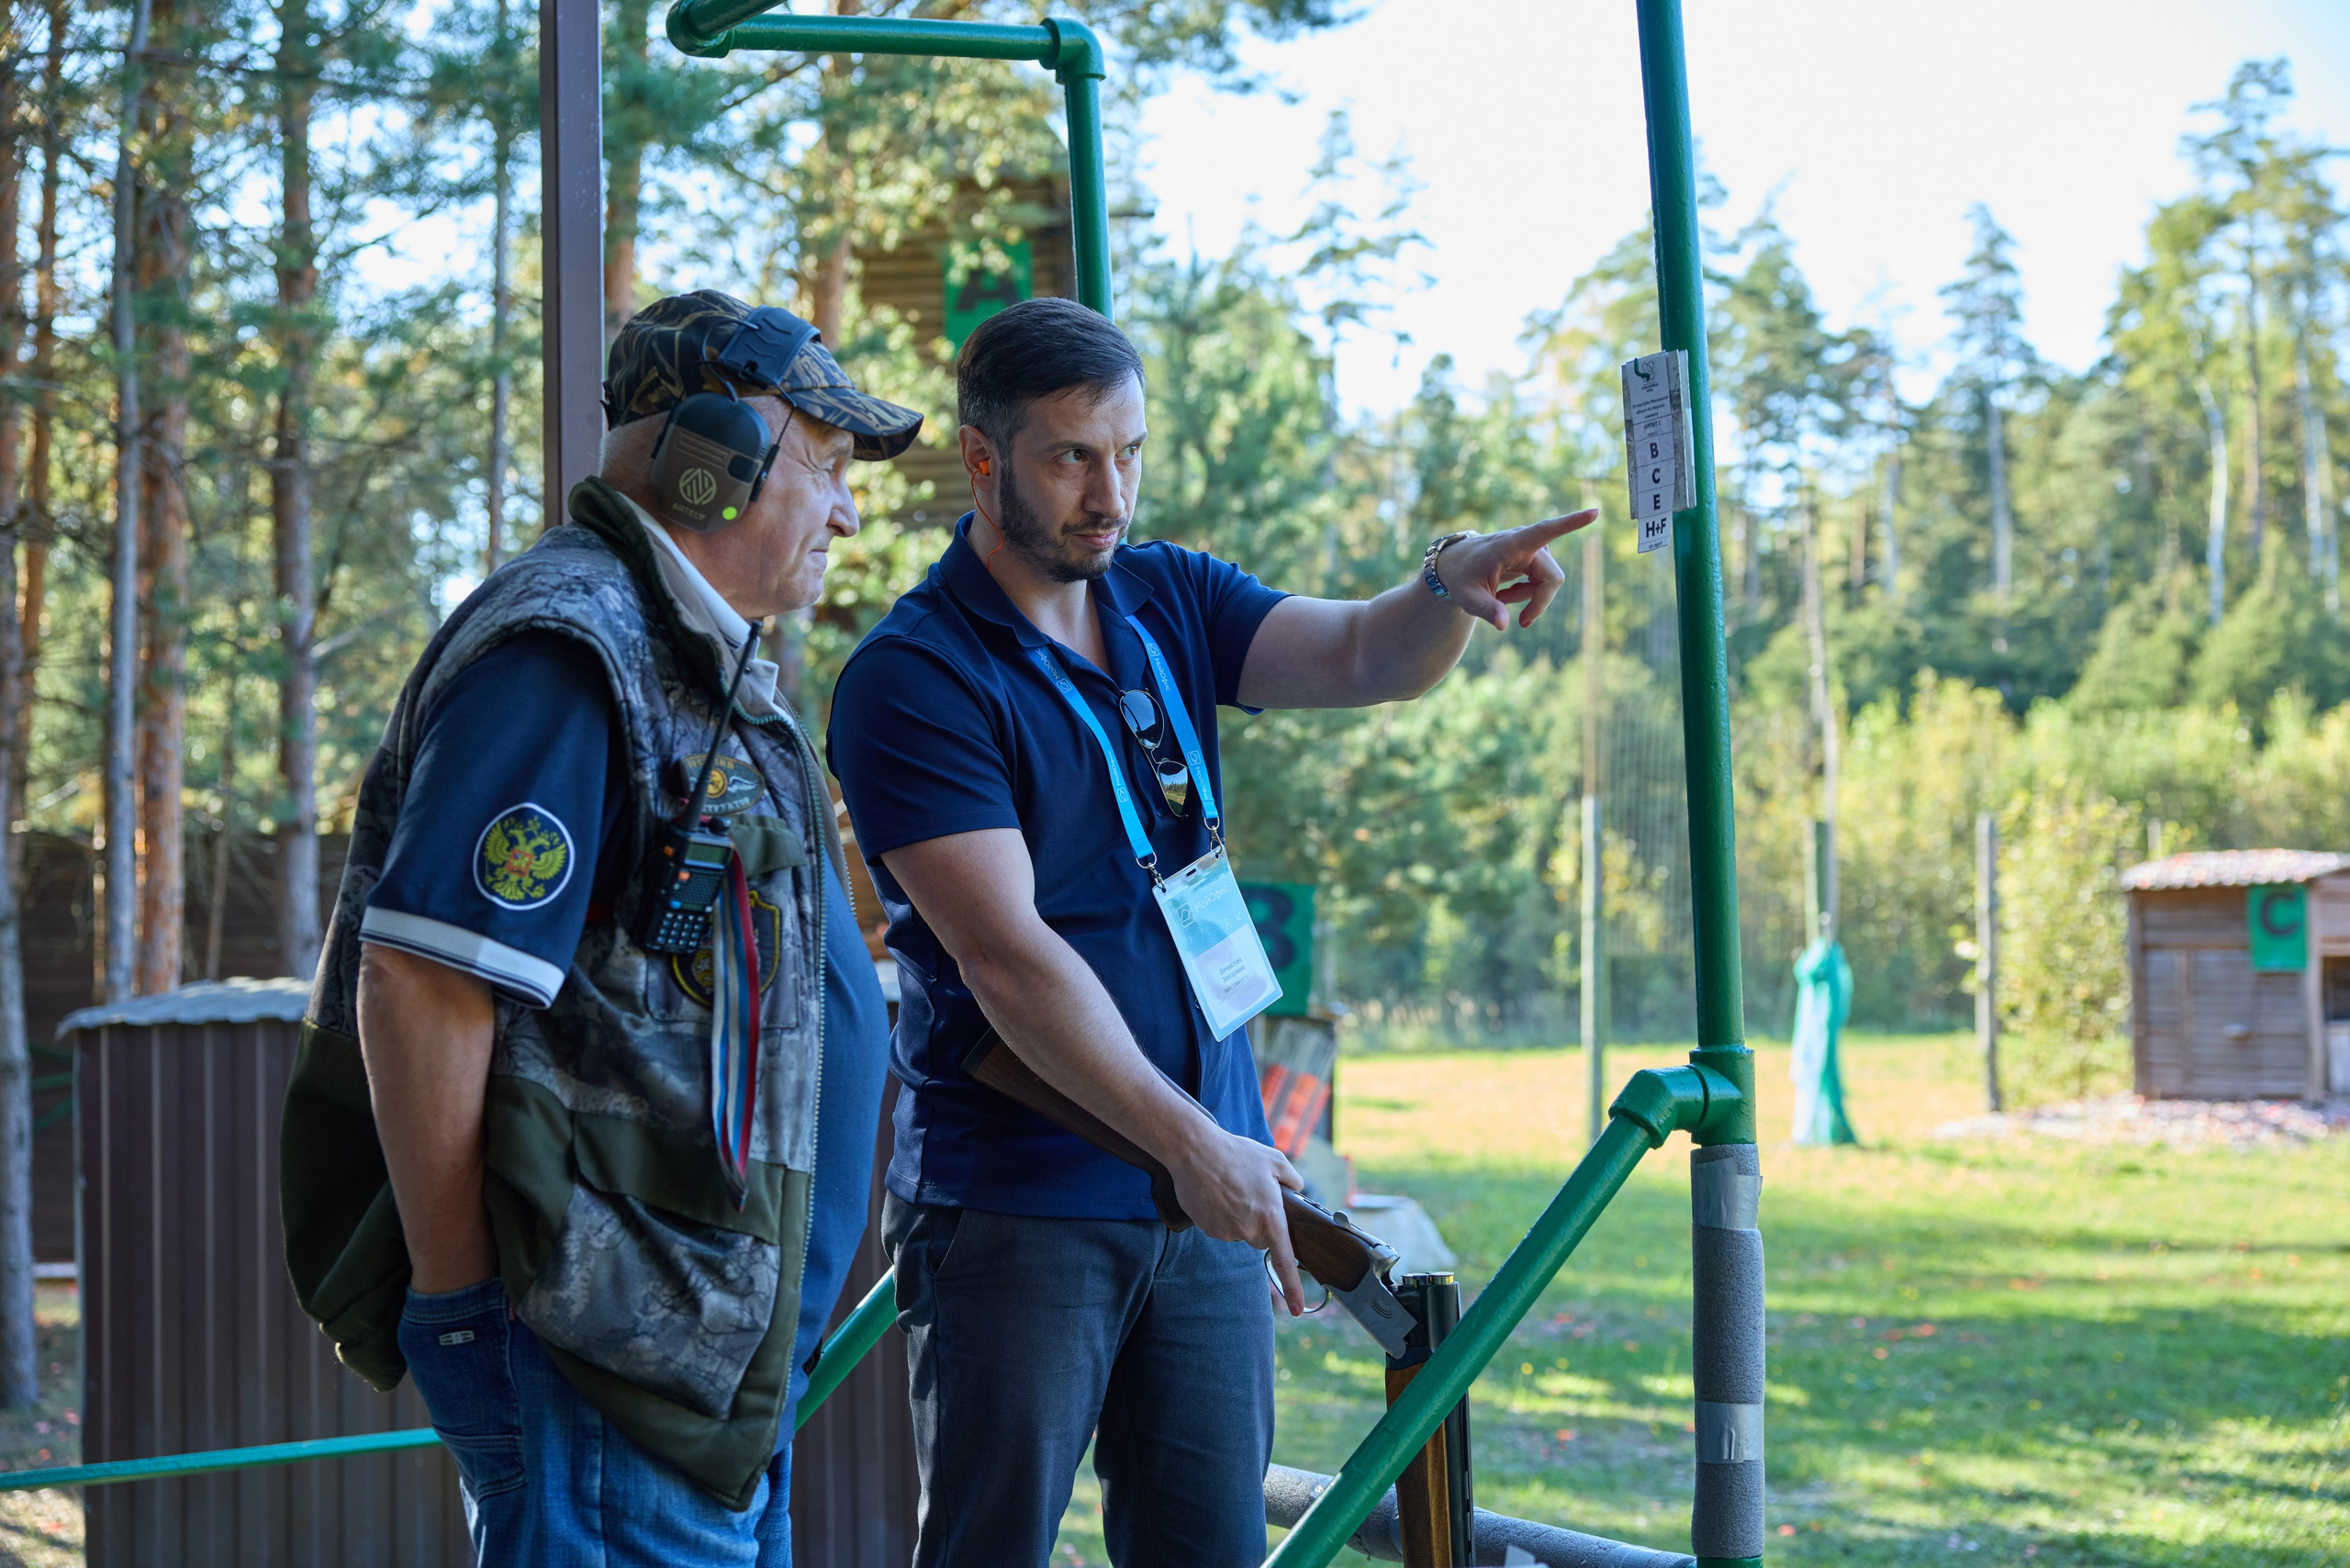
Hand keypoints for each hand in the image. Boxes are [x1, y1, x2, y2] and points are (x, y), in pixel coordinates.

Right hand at [1166, 1124, 1308, 1315]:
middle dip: (1261, 1223)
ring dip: (1240, 1216)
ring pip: (1240, 1233)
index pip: (1284, 1260)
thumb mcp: (1275, 1160)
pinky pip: (1222, 1229)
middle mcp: (1249, 1229)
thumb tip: (1297, 1190)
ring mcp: (1227, 1232)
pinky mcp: (1209, 1230)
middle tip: (1251, 1194)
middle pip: (1261, 1239)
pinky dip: (1222, 1215)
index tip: (1298, 1309)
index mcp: (1271, 1216)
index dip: (1293, 1287)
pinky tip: (1216, 1194)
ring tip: (1230, 1188)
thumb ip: (1293, 1180)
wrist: (1195, 1151)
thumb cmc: (1237, 1153)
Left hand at [1436, 510, 1594, 630]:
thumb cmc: (1460, 578)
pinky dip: (1527, 593)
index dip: (1570, 523)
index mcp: (1511, 544)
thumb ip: (1486, 609)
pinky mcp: (1536, 556)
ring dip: (1528, 597)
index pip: (1545, 530)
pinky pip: (1544, 582)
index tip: (1595, 512)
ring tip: (1500, 597)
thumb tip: (1504, 625)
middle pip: (1552, 578)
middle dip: (1539, 602)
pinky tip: (1505, 593)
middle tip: (1522, 623)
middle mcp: (1527, 541)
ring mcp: (1534, 548)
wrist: (1455, 566)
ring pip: (1549, 582)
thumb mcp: (1467, 597)